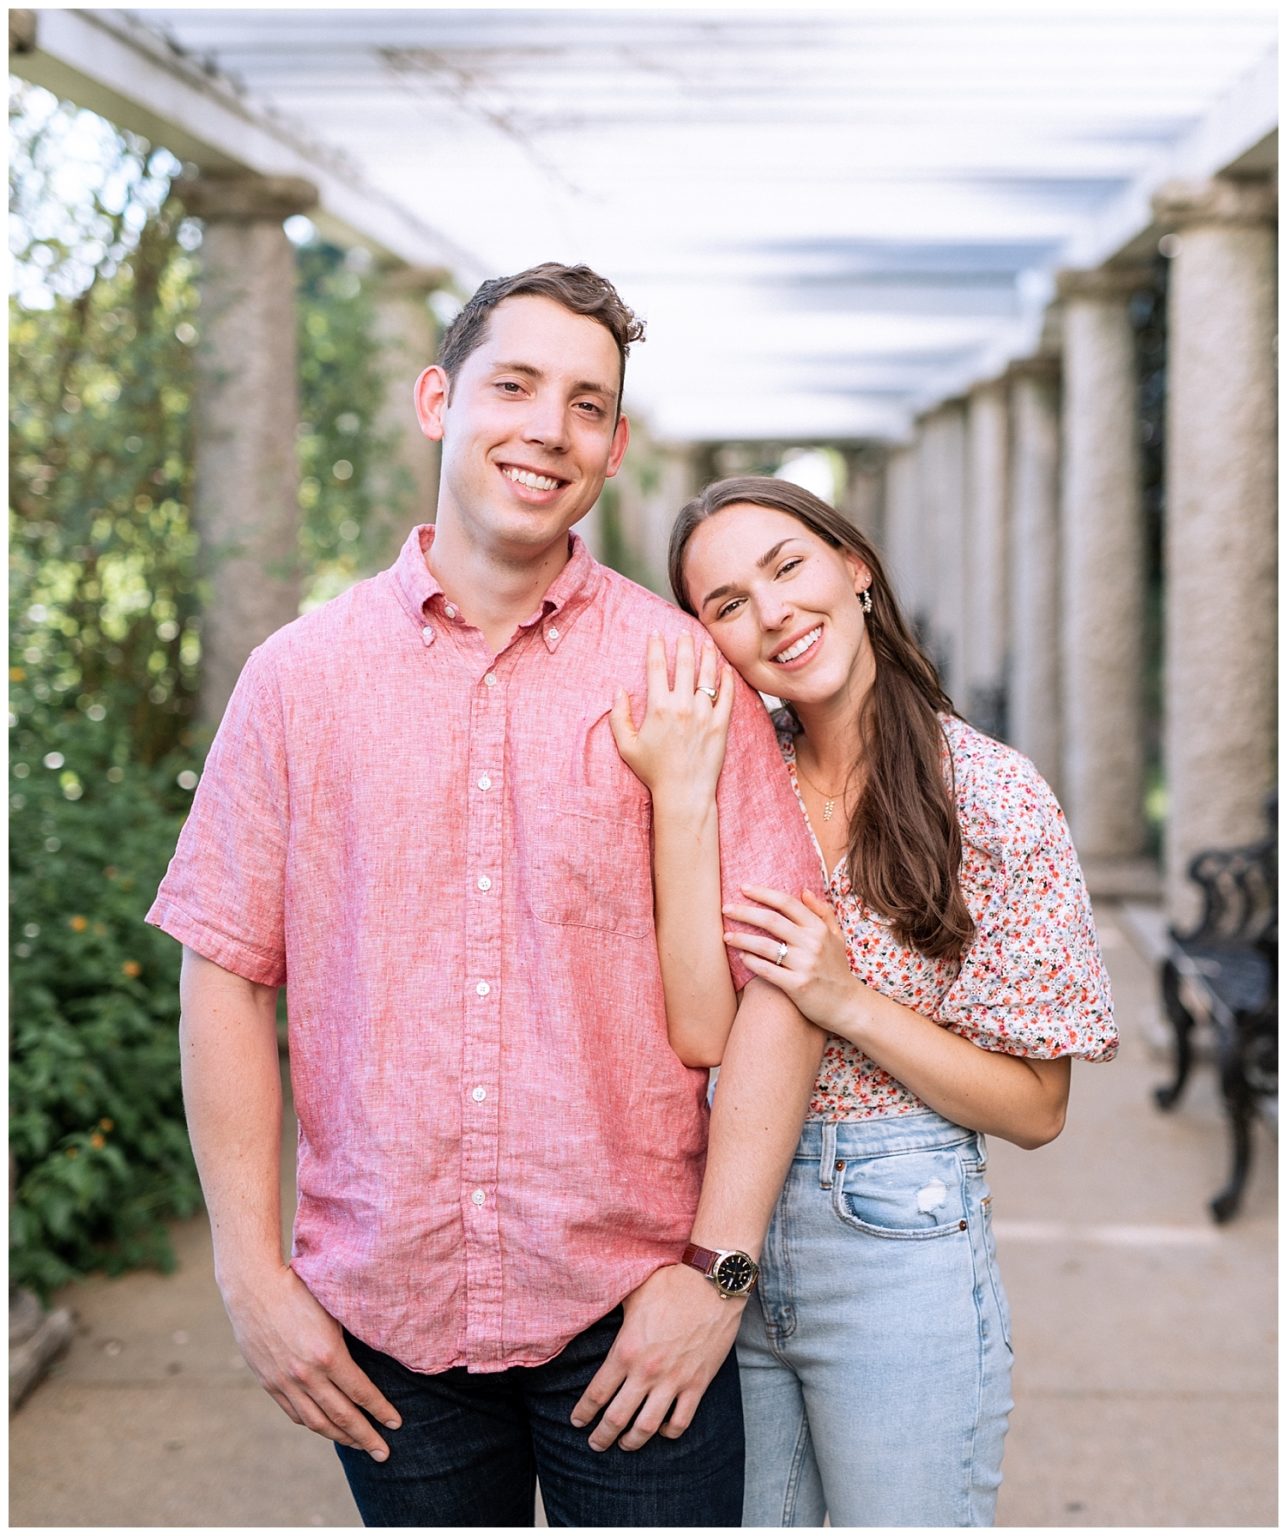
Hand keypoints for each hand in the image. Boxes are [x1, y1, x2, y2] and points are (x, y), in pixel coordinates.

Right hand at [222, 1262, 401, 1459]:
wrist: (253, 1288)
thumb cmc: (300, 1288)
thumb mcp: (333, 1309)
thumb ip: (350, 1337)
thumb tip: (376, 1353)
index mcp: (328, 1354)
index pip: (361, 1392)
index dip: (380, 1411)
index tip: (397, 1423)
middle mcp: (307, 1374)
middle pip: (342, 1416)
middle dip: (366, 1437)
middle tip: (384, 1453)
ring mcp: (285, 1382)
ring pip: (317, 1422)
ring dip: (340, 1437)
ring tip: (359, 1446)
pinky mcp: (270, 1383)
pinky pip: (295, 1413)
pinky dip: (314, 1424)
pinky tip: (326, 1427)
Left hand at [570, 1262, 742, 1451]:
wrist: (712, 1283)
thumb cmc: (670, 1282)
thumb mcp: (632, 1294)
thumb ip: (613, 1312)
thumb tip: (593, 1307)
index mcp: (626, 1350)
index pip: (597, 1393)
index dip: (584, 1412)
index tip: (577, 1422)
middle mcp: (647, 1372)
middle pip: (617, 1418)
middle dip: (602, 1436)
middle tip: (595, 1444)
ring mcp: (674, 1381)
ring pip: (647, 1427)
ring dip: (632, 1442)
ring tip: (625, 1445)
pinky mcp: (698, 1384)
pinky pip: (681, 1421)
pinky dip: (669, 1432)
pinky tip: (662, 1430)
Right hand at [610, 632, 733, 801]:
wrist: (683, 792)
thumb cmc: (654, 771)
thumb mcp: (627, 746)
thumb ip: (619, 716)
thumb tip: (618, 690)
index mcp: (658, 707)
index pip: (656, 667)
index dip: (655, 646)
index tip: (656, 634)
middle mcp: (682, 705)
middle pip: (683, 664)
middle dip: (683, 644)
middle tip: (683, 632)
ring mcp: (704, 714)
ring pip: (707, 675)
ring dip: (706, 655)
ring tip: (706, 643)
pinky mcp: (721, 724)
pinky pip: (727, 695)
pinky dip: (727, 679)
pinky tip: (725, 669)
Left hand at [722, 885, 864, 1035]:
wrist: (847, 1005)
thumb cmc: (837, 969)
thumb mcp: (837, 937)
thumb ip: (823, 912)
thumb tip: (804, 890)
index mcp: (819, 929)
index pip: (787, 903)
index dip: (763, 893)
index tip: (743, 888)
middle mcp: (812, 944)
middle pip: (771, 920)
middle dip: (745, 912)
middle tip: (725, 908)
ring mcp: (805, 965)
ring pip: (765, 946)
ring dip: (742, 938)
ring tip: (726, 936)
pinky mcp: (798, 986)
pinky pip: (768, 970)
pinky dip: (751, 962)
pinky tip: (741, 956)